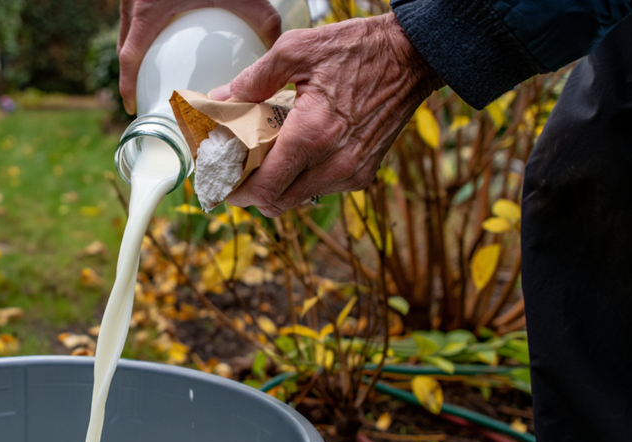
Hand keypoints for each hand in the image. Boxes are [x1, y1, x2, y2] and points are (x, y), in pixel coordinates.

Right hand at [118, 0, 281, 114]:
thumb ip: (259, 16)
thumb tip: (274, 45)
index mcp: (146, 12)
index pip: (129, 58)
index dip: (127, 85)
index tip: (132, 106)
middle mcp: (131, 4)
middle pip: (126, 45)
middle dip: (134, 72)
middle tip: (148, 91)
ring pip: (128, 28)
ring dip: (138, 48)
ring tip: (156, 65)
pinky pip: (135, 12)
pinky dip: (144, 26)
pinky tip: (164, 28)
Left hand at [210, 13, 442, 216]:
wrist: (411, 57)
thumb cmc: (357, 49)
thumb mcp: (297, 50)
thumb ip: (254, 79)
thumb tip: (221, 99)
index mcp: (312, 134)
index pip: (265, 188)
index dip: (238, 192)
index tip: (223, 182)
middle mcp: (334, 163)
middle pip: (278, 203)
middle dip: (253, 193)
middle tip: (238, 172)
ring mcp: (352, 172)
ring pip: (298, 200)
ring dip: (277, 187)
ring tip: (265, 159)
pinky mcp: (364, 173)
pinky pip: (321, 190)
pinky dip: (302, 180)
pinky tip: (296, 154)